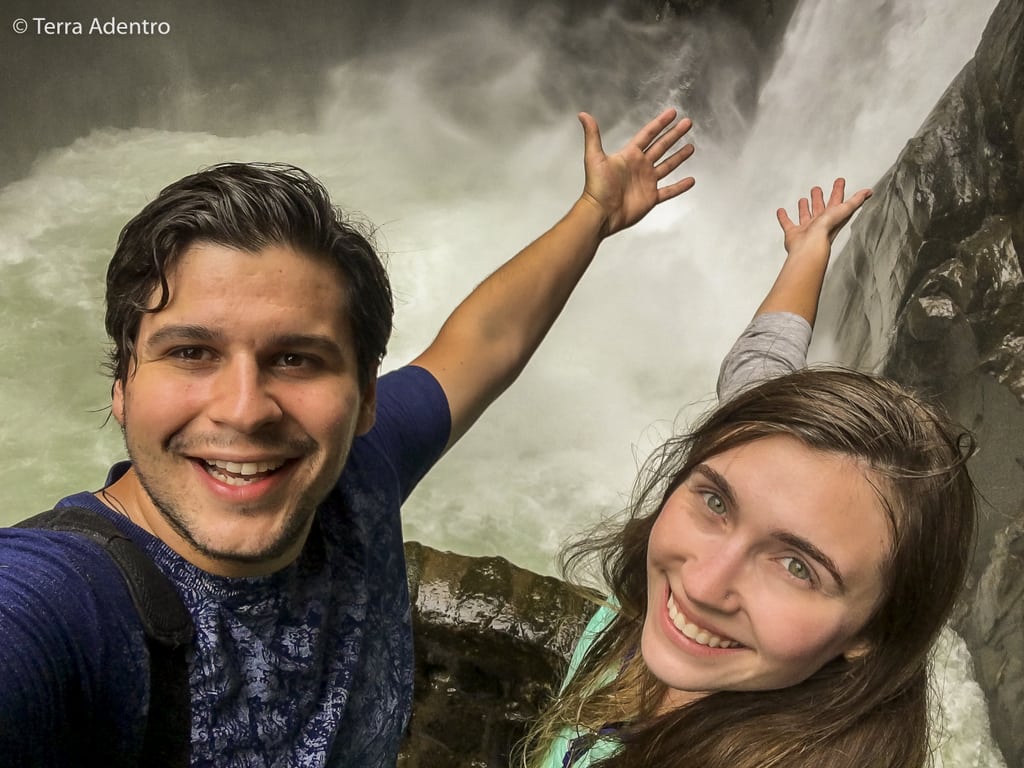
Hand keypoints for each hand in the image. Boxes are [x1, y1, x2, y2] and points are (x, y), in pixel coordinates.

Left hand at [577, 108, 694, 237]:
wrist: (601, 213)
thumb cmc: (596, 187)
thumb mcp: (594, 157)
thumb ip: (592, 135)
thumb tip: (583, 115)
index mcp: (629, 155)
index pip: (648, 134)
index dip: (660, 123)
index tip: (672, 113)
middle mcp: (640, 166)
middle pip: (661, 146)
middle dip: (674, 135)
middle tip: (687, 123)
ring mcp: (647, 181)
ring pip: (667, 165)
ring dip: (679, 157)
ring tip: (691, 147)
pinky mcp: (651, 197)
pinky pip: (669, 191)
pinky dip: (680, 186)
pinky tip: (691, 181)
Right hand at [776, 178, 870, 255]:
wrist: (809, 246)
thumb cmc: (825, 231)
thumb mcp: (843, 210)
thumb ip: (855, 201)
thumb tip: (869, 192)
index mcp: (831, 217)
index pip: (836, 201)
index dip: (838, 191)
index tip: (839, 181)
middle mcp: (819, 223)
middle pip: (820, 208)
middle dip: (819, 198)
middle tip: (817, 189)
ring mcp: (806, 229)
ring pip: (805, 215)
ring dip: (804, 207)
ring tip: (803, 200)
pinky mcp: (793, 233)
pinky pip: (788, 223)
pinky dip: (784, 217)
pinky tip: (781, 211)